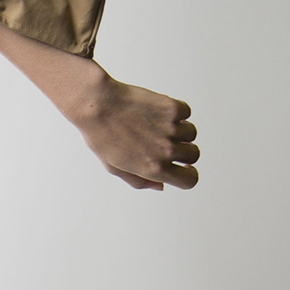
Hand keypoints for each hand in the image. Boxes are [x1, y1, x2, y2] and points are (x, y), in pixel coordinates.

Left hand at [65, 77, 198, 190]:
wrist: (96, 104)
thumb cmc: (100, 134)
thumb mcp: (114, 167)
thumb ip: (140, 181)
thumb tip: (162, 186)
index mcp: (154, 169)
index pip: (190, 180)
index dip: (188, 174)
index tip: (183, 167)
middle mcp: (166, 151)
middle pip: (193, 155)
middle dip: (181, 150)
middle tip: (161, 140)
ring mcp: (171, 128)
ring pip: (190, 133)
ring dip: (178, 129)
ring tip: (153, 123)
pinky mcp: (172, 108)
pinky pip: (185, 113)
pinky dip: (176, 111)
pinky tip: (155, 110)